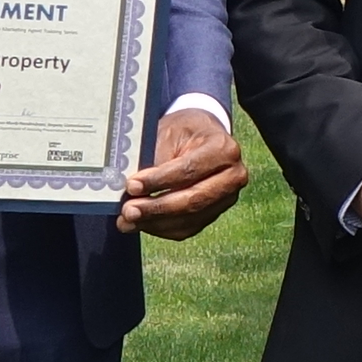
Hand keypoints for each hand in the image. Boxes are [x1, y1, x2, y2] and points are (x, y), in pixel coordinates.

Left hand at [117, 103, 242, 238]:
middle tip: (129, 210)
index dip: (159, 181)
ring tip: (129, 219)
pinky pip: (187, 228)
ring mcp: (226, 199)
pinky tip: (142, 223)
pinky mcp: (215, 214)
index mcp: (223, 150)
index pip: (189, 170)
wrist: (201, 136)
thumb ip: (155, 161)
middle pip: (193, 200)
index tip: (133, 185)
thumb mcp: (169, 133)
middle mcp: (232, 177)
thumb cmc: (184, 132)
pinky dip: (162, 228)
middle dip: (157, 208)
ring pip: (189, 219)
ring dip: (155, 222)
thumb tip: (133, 188)